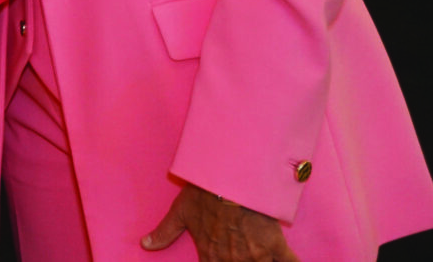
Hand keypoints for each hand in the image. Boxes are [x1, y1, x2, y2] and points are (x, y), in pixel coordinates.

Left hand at [142, 184, 297, 261]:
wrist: (230, 178)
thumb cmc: (203, 193)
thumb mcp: (180, 212)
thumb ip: (164, 232)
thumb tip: (145, 245)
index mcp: (212, 256)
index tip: (222, 259)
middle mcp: (234, 260)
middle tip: (242, 254)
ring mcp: (256, 256)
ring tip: (257, 256)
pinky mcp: (276, 247)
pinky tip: (287, 261)